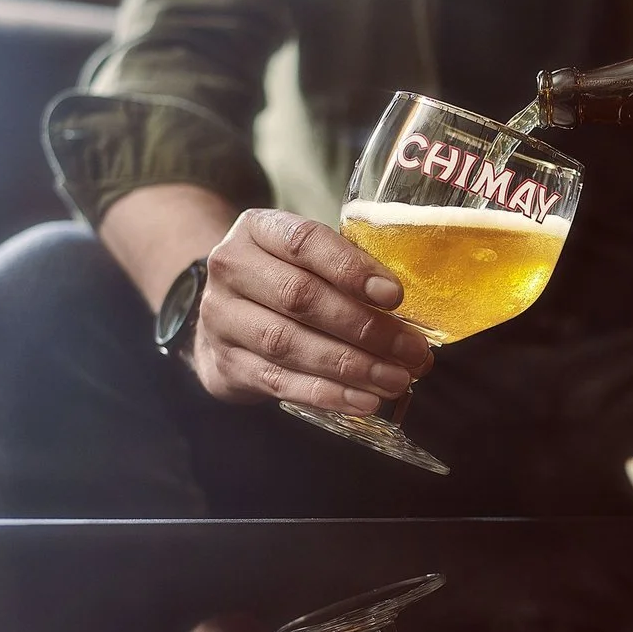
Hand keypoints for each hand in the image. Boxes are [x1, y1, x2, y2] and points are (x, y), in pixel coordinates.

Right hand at [191, 209, 432, 413]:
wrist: (226, 314)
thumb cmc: (285, 278)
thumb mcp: (308, 257)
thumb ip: (349, 269)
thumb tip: (410, 311)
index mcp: (257, 229)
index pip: (304, 242)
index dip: (351, 269)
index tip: (395, 296)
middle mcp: (232, 269)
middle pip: (300, 297)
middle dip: (364, 327)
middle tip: (411, 349)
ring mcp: (221, 319)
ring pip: (288, 344)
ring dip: (350, 366)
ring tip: (396, 379)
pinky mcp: (225, 364)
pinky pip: (278, 382)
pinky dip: (325, 394)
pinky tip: (363, 401)